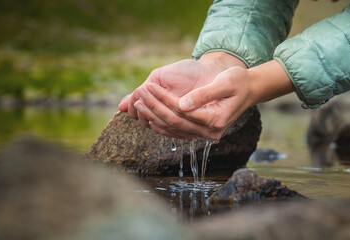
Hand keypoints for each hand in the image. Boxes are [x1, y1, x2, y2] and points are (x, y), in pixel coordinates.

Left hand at [118, 52, 246, 137]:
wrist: (249, 89)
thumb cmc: (239, 82)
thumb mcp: (225, 83)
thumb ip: (204, 94)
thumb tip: (182, 104)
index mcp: (216, 120)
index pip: (182, 112)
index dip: (163, 100)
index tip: (148, 87)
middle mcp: (210, 132)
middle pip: (175, 122)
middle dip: (154, 108)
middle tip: (138, 94)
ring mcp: (205, 134)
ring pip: (173, 129)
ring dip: (154, 117)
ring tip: (139, 103)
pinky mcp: (200, 131)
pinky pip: (177, 132)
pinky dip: (161, 125)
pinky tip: (149, 116)